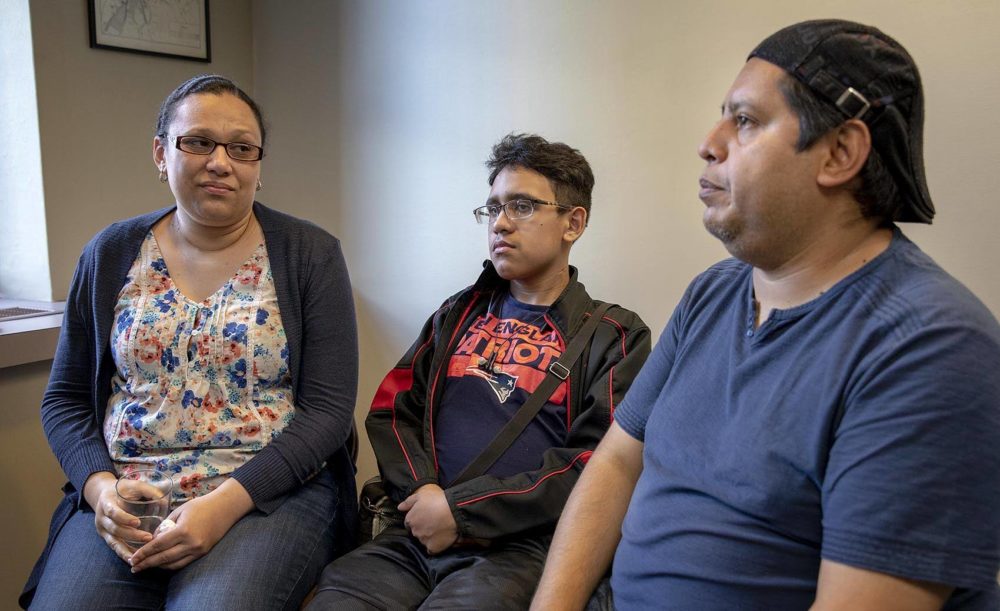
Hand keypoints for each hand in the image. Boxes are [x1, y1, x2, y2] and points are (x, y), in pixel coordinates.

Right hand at [84, 471, 152, 562]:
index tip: (137, 522)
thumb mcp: (133, 485)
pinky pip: (114, 547)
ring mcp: (103, 529)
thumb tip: (162, 498)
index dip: (124, 518)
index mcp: (106, 503)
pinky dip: (123, 554)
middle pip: (115, 529)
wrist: (104, 495)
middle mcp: (102, 518)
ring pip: (113, 542)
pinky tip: (133, 560)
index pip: (113, 512)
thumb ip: (147, 490)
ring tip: (141, 555)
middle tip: (148, 538)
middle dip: (131, 535)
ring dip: (126, 549)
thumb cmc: (123, 490)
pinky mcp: (107, 537)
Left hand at [128, 477, 253, 571]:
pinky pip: (183, 563)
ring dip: (157, 566)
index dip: (144, 553)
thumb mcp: (180, 511)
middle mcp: (191, 543)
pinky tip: (161, 563)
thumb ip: (165, 525)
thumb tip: (153, 539)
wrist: (225, 508)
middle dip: (146, 563)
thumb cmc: (201, 505)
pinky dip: (170, 565)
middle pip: (163, 558)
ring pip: (172, 564)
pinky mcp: (203, 553)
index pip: (158, 545)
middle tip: (134, 567)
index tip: (133, 558)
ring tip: (145, 566)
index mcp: (183, 530)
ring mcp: (198, 550)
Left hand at [398, 484, 458, 553]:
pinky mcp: (433, 548)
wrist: (454, 511)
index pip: (409, 523)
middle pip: (416, 532)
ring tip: (440, 529)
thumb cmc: (438, 501)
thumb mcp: (421, 496)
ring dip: (429, 536)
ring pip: (424, 540)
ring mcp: (423, 541)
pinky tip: (441, 538)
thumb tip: (400, 507)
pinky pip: (432, 549)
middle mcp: (415, 531)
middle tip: (434, 522)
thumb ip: (408, 502)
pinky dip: (435, 545)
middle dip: (423, 528)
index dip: (418, 520)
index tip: (425, 517)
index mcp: (410, 519)